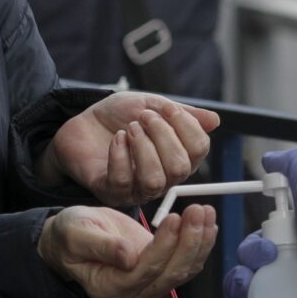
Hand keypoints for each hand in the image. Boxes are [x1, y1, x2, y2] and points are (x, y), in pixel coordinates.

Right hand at [41, 205, 216, 297]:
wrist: (72, 239)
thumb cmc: (69, 235)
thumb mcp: (76, 234)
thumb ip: (100, 246)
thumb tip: (128, 257)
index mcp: (109, 288)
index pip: (144, 271)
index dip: (163, 247)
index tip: (174, 217)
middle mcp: (132, 294)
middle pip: (170, 273)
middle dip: (189, 241)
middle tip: (198, 209)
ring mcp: (149, 285)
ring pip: (184, 270)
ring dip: (200, 241)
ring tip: (205, 211)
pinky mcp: (160, 272)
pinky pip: (186, 263)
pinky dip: (200, 243)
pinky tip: (207, 222)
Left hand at [47, 92, 218, 206]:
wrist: (81, 122)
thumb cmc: (118, 117)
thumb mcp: (150, 105)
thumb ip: (180, 113)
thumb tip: (215, 120)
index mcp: (177, 156)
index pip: (199, 150)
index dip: (186, 126)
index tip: (166, 108)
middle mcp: (163, 178)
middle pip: (179, 168)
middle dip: (162, 135)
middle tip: (142, 117)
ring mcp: (137, 188)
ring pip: (154, 180)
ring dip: (142, 147)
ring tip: (129, 128)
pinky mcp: (110, 192)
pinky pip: (122, 181)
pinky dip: (120, 154)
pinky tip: (116, 139)